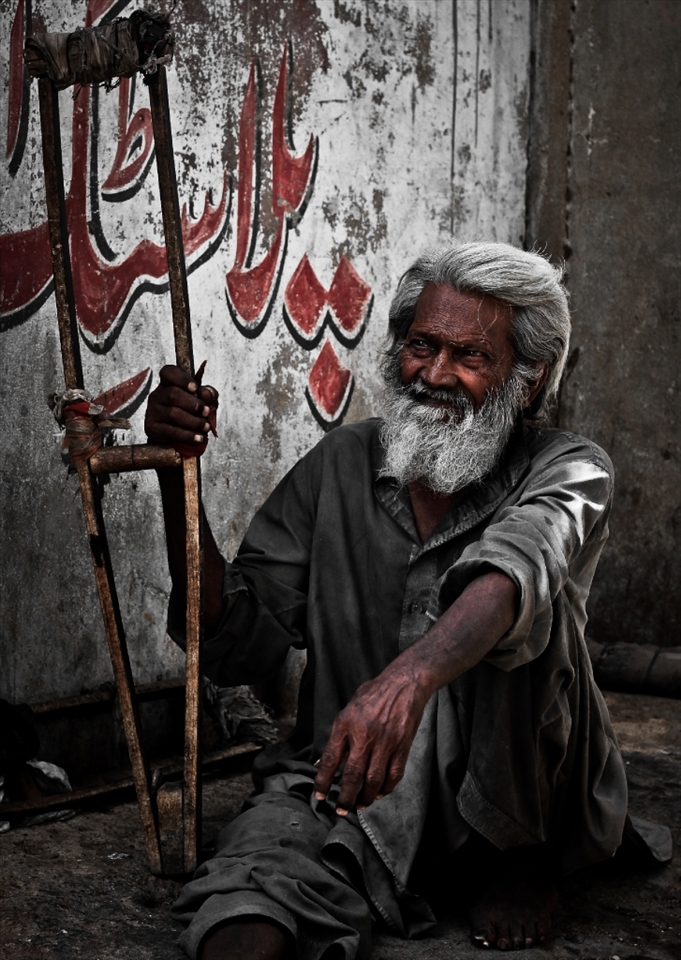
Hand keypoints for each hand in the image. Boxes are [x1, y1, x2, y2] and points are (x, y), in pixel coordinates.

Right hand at [145, 365, 217, 447]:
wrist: (172, 436)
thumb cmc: (187, 413)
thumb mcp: (202, 401)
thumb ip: (208, 395)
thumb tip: (207, 394)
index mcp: (168, 383)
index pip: (168, 372)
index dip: (182, 378)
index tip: (195, 388)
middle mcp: (157, 395)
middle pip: (173, 394)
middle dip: (193, 404)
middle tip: (206, 412)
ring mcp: (152, 411)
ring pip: (173, 414)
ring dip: (193, 421)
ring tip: (205, 427)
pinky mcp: (151, 427)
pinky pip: (171, 431)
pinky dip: (187, 435)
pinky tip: (198, 438)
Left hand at [313, 668, 428, 814]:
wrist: (404, 683)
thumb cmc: (374, 694)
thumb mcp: (349, 709)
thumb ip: (338, 736)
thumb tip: (324, 762)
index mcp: (346, 723)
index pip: (331, 758)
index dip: (323, 781)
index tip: (319, 796)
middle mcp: (364, 734)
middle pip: (352, 775)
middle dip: (345, 797)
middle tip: (341, 809)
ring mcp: (385, 741)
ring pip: (374, 780)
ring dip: (365, 797)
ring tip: (360, 805)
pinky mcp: (402, 745)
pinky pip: (394, 774)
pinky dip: (386, 788)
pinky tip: (379, 793)